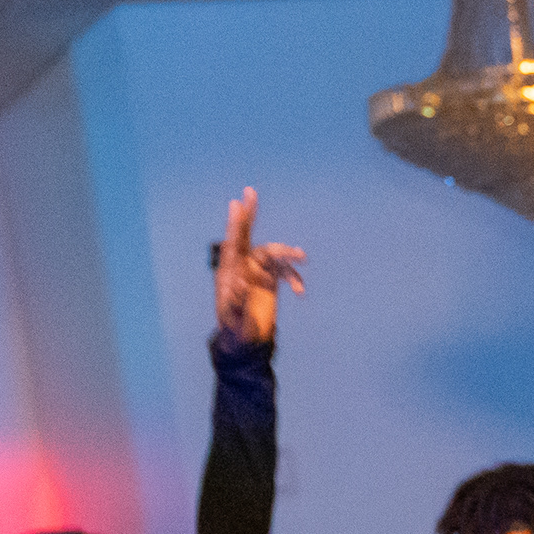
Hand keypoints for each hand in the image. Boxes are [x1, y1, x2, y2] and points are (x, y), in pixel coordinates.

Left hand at [212, 187, 306, 345]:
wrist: (246, 341)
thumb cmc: (236, 331)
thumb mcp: (235, 320)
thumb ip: (237, 303)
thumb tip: (242, 284)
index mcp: (230, 273)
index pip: (233, 244)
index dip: (236, 225)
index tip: (236, 205)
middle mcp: (242, 267)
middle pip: (247, 236)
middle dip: (249, 215)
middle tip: (249, 192)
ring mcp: (256, 271)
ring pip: (273, 254)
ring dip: (287, 255)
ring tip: (302, 258)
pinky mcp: (269, 279)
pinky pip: (284, 271)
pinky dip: (293, 278)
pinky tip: (299, 292)